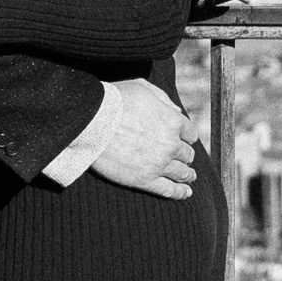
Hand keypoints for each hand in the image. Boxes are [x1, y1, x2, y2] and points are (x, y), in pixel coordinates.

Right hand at [90, 78, 196, 198]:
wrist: (91, 122)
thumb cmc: (113, 101)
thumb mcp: (142, 88)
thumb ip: (163, 99)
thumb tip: (176, 111)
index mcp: (173, 121)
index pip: (190, 133)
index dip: (187, 136)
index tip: (183, 139)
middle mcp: (171, 144)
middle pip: (187, 154)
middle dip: (185, 155)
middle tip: (184, 158)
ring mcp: (159, 164)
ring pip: (181, 173)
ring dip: (188, 175)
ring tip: (189, 177)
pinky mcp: (144, 180)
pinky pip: (168, 190)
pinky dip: (179, 193)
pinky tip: (185, 193)